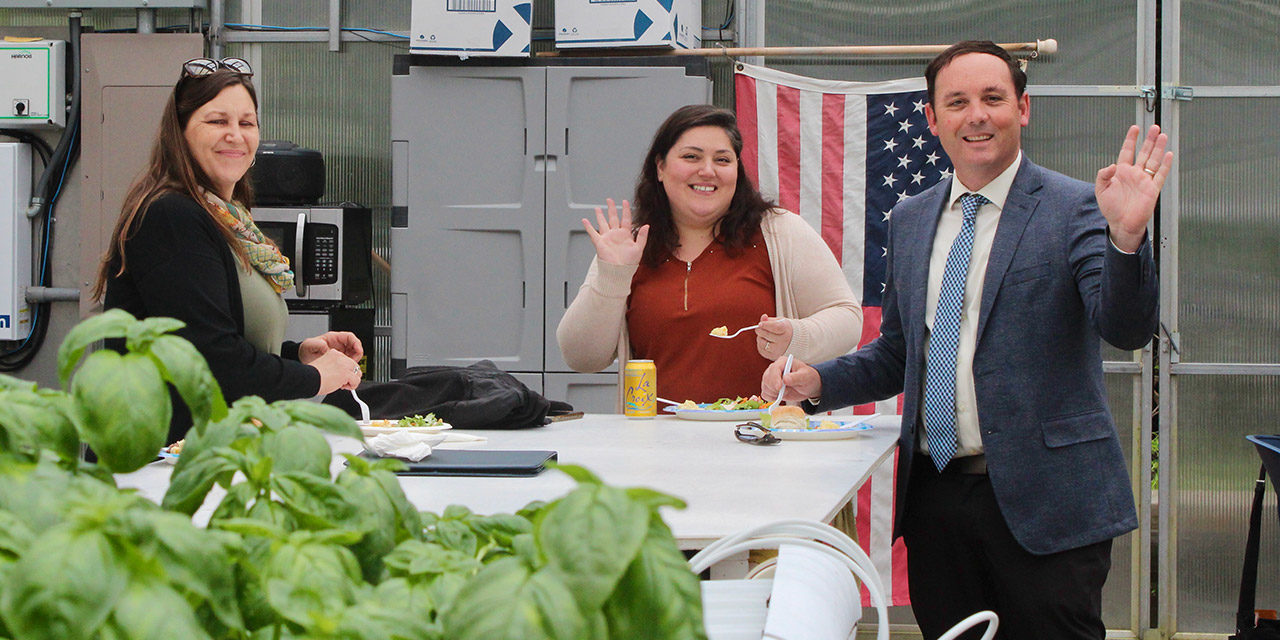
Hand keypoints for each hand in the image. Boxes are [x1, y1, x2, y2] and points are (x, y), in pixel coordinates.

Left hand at [298, 331, 363, 363]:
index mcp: (334, 338)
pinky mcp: (339, 361)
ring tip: (349, 368)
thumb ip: (318, 344)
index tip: (358, 349)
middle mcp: (339, 345)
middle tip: (354, 362)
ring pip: (353, 355)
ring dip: (354, 362)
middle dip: (357, 354)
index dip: (356, 343)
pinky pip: (349, 363)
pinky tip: (345, 371)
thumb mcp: (310, 345)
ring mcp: (340, 353)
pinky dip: (349, 367)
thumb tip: (326, 347)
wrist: (304, 358)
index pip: (350, 337)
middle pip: (354, 347)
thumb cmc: (307, 350)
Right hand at [310, 349, 361, 394]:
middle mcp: (340, 356)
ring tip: (342, 385)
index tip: (340, 378)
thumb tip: (345, 377)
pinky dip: (352, 386)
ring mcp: (344, 364)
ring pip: (358, 373)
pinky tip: (342, 387)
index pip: (347, 362)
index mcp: (334, 353)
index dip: (345, 372)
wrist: (307, 379)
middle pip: (355, 367)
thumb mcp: (324, 367)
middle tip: (342, 383)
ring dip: (352, 381)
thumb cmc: (311, 376)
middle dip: (351, 376)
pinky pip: (356, 380)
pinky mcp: (346, 373)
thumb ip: (335, 368)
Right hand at [581, 198, 648, 265]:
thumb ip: (642, 236)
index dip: (625, 210)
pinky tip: (585, 221)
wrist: (618, 272)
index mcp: (626, 235)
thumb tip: (646, 225)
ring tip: (598, 208)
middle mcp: (616, 235)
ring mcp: (607, 238)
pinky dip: (588, 227)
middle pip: (613, 218)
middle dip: (611, 209)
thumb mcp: (639, 248)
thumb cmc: (629, 263)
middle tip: (609, 200)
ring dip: (600, 215)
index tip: (624, 202)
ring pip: (603, 223)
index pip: (626, 219)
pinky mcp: (600, 242)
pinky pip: (593, 233)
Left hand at [755, 314, 793, 359]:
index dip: (766, 325)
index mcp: (786, 330)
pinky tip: (765, 341)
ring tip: (763, 335)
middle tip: (759, 327)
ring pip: (762, 343)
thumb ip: (769, 320)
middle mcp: (783, 341)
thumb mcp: (779, 321)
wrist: (792, 341)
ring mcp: (779, 350)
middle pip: (766, 335)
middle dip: (760, 330)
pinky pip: (761, 350)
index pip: (775, 327)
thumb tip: (763, 317)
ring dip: (759, 337)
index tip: (760, 324)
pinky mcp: (773, 356)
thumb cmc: (784, 329)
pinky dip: (760, 345)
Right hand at [761, 357, 821, 403]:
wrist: (807, 386)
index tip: (779, 388)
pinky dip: (772, 398)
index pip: (774, 369)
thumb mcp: (806, 377)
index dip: (775, 378)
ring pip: (765, 387)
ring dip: (774, 393)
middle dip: (774, 388)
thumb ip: (796, 377)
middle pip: (766, 378)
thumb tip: (785, 379)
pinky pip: (765, 394)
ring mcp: (771, 378)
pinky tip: (780, 396)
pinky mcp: (770, 387)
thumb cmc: (808, 378)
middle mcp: (774, 369)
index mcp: (783, 362)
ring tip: (786, 392)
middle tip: (786, 391)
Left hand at [1095, 124, 1172, 251]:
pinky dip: (1165, 165)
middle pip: (1144, 153)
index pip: (1127, 151)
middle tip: (1155, 127)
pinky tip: (1169, 155)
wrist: (1121, 224)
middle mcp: (1135, 174)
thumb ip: (1103, 176)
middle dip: (1149, 140)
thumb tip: (1111, 165)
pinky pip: (1160, 175)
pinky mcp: (1152, 189)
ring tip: (1163, 136)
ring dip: (1158, 148)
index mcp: (1121, 172)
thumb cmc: (1111, 208)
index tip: (1135, 128)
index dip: (1131, 140)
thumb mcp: (1101, 190)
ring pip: (1153, 160)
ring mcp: (1144, 180)